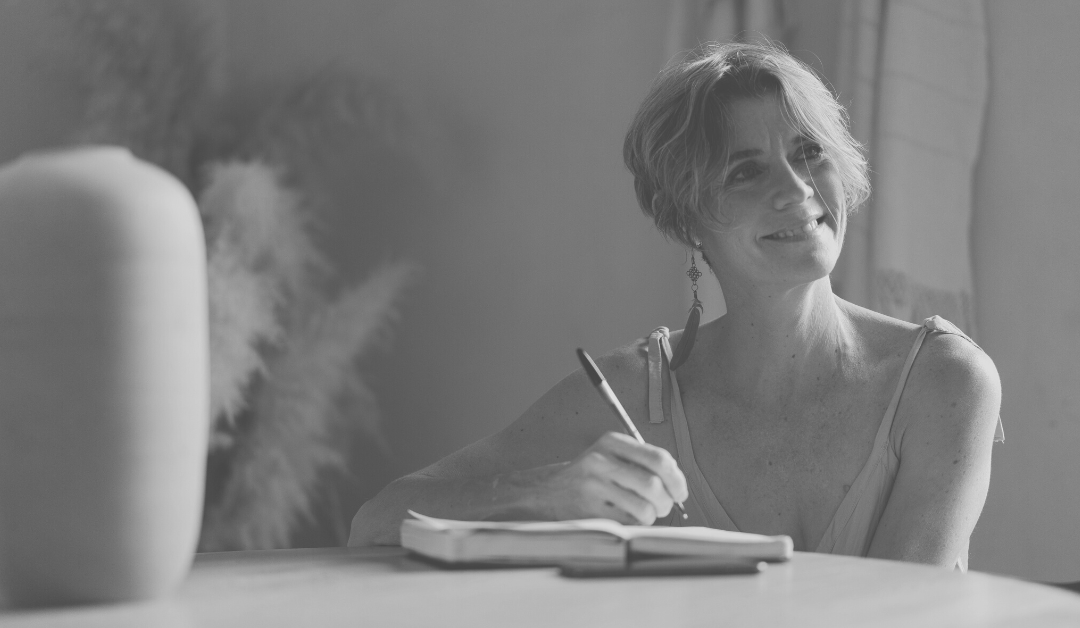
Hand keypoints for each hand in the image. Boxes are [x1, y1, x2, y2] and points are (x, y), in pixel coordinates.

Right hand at [530, 432, 688, 524]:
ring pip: (644, 508)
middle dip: (667, 502)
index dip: (677, 479)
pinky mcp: (589, 510)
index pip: (658, 459)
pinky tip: (626, 517)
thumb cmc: (590, 475)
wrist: (548, 491)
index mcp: (612, 442)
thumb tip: (678, 484)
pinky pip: (628, 522)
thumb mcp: (611, 455)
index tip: (680, 492)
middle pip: (653, 485)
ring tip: (645, 513)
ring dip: (652, 516)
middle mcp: (601, 461)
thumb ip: (643, 462)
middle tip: (664, 506)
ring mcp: (593, 486)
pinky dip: (635, 524)